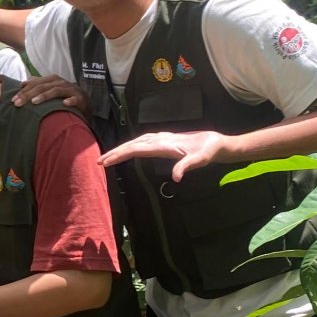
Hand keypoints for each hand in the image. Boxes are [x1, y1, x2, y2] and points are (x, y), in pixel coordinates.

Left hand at [12, 75, 87, 112]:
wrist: (85, 102)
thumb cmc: (64, 96)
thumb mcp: (50, 89)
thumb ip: (37, 85)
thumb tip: (22, 83)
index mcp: (53, 80)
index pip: (35, 83)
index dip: (23, 90)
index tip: (12, 100)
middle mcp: (61, 83)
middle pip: (43, 87)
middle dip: (29, 94)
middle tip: (18, 103)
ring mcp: (71, 90)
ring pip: (57, 91)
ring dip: (45, 96)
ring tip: (34, 102)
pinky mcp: (81, 99)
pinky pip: (75, 99)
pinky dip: (70, 101)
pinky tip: (64, 104)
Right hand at [101, 129, 227, 181]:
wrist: (217, 142)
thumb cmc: (209, 151)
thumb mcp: (201, 160)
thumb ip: (187, 166)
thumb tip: (176, 177)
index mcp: (164, 145)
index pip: (136, 149)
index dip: (120, 155)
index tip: (106, 161)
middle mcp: (161, 139)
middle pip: (132, 145)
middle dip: (115, 152)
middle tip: (99, 161)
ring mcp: (162, 138)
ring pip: (136, 142)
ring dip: (122, 148)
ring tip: (109, 157)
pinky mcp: (165, 140)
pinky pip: (143, 142)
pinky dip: (132, 145)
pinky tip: (130, 148)